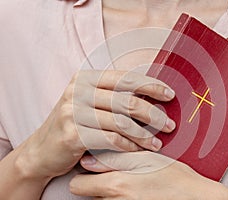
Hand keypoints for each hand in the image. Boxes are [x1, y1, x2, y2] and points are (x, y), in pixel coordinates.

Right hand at [16, 70, 175, 179]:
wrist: (41, 150)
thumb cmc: (74, 125)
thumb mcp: (90, 104)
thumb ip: (113, 96)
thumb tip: (150, 96)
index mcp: (85, 79)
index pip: (125, 78)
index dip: (151, 85)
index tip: (169, 94)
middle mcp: (78, 91)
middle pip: (126, 101)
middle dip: (153, 114)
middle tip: (169, 125)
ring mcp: (73, 112)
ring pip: (121, 122)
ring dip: (144, 135)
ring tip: (157, 142)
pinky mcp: (72, 134)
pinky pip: (111, 139)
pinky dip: (129, 146)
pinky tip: (138, 150)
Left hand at [70, 151, 227, 199]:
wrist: (195, 198)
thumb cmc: (175, 178)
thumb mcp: (146, 159)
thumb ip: (114, 159)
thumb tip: (87, 161)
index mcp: (116, 186)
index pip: (77, 185)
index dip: (84, 175)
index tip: (94, 168)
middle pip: (89, 194)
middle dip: (97, 183)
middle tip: (116, 173)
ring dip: (110, 191)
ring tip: (131, 182)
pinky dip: (120, 199)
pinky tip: (136, 192)